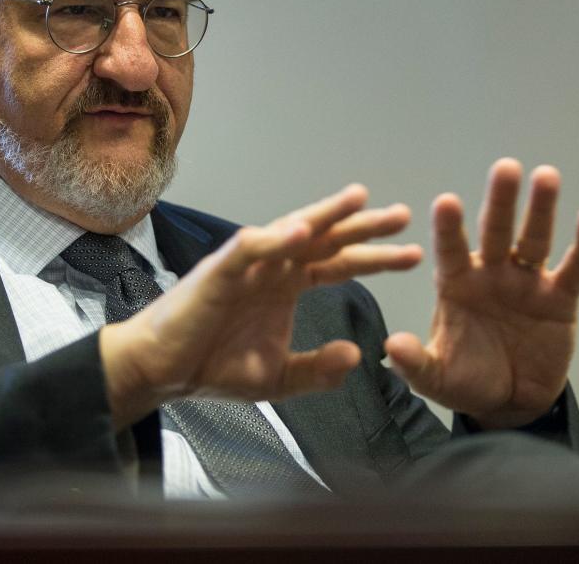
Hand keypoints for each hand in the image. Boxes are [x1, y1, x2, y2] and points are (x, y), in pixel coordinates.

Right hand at [100, 185, 423, 426]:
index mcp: (287, 286)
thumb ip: (316, 369)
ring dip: (325, 215)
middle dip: (363, 227)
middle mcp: (272, 267)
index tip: (414, 254)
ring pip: (292, 230)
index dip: (376, 258)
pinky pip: (251, 248)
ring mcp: (247, 265)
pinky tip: (302, 231)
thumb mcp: (278, 378)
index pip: (339, 264)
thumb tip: (356, 355)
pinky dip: (275, 239)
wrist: (164, 372)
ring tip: (359, 199)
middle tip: (402, 216)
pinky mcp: (219, 271)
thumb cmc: (213, 367)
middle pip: (325, 239)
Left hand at [384, 159, 578, 428]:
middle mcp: (490, 273)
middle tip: (505, 167)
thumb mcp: (435, 378)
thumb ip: (414, 362)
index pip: (449, 249)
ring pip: (533, 239)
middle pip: (495, 231)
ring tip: (546, 175)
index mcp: (456, 283)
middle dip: (499, 200)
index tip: (446, 202)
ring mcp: (526, 281)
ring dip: (541, 208)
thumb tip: (391, 347)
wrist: (510, 401)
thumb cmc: (467, 379)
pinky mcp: (559, 297)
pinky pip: (574, 266)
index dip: (449, 228)